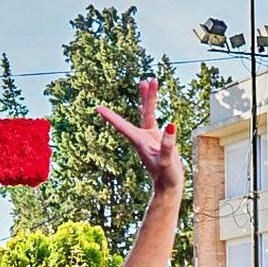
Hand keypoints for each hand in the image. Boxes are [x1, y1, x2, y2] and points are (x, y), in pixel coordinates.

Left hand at [96, 79, 183, 196]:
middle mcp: (142, 137)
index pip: (122, 126)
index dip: (110, 117)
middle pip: (142, 112)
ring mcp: (149, 137)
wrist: (168, 186)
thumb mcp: (166, 161)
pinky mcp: (156, 139)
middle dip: (144, 96)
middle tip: (145, 80)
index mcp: (140, 142)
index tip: (97, 107)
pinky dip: (149, 110)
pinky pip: (151, 120)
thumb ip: (167, 144)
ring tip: (148, 81)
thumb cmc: (166, 177)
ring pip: (148, 113)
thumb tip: (170, 125)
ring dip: (148, 98)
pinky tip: (144, 104)